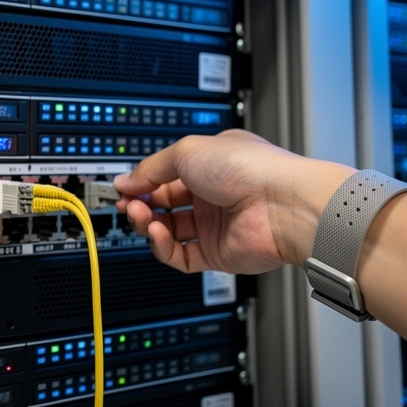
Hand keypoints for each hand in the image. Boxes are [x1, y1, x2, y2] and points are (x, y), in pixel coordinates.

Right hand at [114, 129, 355, 274]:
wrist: (284, 205)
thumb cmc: (250, 169)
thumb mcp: (187, 151)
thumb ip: (151, 168)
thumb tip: (126, 180)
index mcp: (209, 165)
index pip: (164, 175)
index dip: (142, 181)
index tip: (123, 186)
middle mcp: (212, 195)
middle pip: (163, 204)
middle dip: (140, 204)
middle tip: (128, 203)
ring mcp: (215, 225)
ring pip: (168, 231)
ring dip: (147, 224)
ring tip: (141, 217)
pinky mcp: (217, 253)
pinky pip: (179, 256)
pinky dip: (163, 247)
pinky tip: (157, 234)